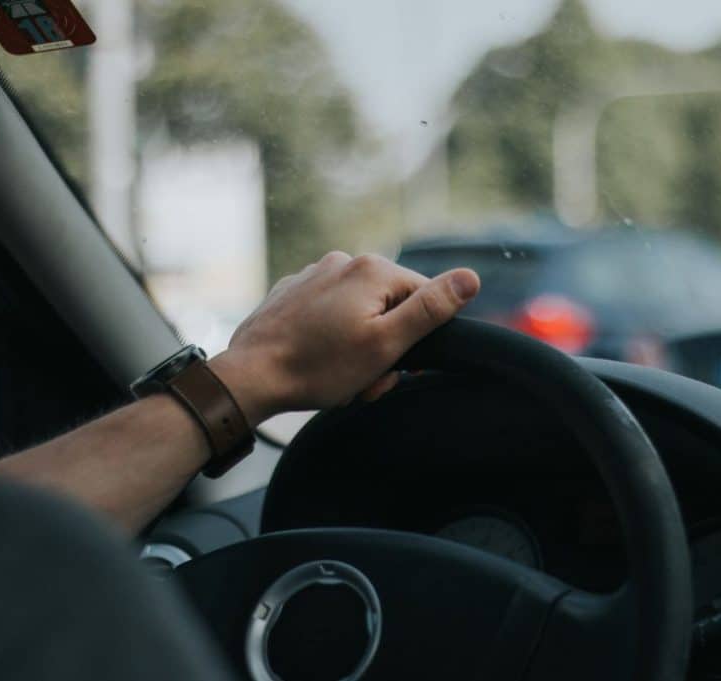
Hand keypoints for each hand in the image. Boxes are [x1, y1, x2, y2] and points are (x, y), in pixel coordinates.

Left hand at [208, 252, 479, 423]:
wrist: (250, 377)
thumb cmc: (318, 366)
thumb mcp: (386, 344)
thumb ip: (431, 309)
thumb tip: (470, 278)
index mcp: (373, 269)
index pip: (424, 298)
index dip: (417, 338)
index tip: (395, 365)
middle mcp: (343, 261)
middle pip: (391, 306)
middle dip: (385, 345)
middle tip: (365, 378)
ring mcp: (314, 274)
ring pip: (360, 312)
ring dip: (359, 344)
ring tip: (338, 374)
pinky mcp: (293, 292)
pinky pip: (329, 312)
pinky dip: (331, 336)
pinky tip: (316, 359)